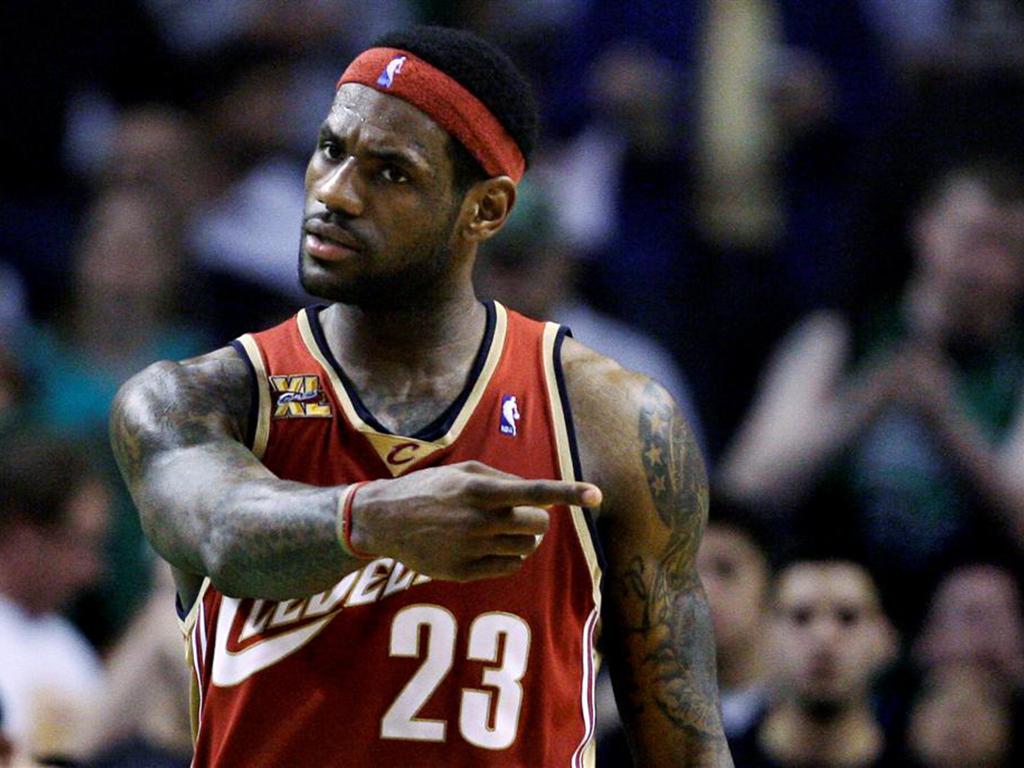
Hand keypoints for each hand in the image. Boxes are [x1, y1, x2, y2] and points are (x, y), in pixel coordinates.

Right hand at [348, 461, 602, 581]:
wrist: (385, 520)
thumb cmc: (431, 489)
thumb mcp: (464, 473)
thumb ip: (503, 481)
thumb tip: (537, 496)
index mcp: (481, 491)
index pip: (536, 492)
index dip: (569, 493)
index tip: (597, 495)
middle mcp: (479, 521)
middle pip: (537, 525)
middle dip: (536, 520)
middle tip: (519, 515)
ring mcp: (471, 549)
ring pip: (525, 548)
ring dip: (522, 539)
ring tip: (495, 529)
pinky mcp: (464, 572)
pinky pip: (509, 567)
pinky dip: (509, 556)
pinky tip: (488, 546)